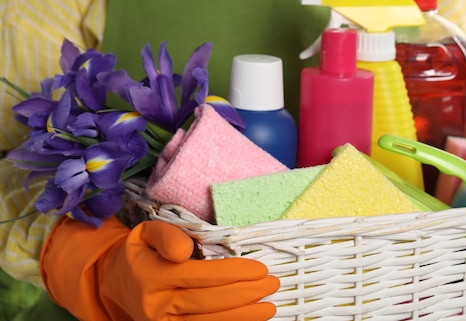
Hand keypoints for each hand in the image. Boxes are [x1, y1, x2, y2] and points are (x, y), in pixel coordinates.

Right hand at [42, 216, 278, 320]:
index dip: (234, 273)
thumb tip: (185, 249)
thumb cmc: (140, 253)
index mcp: (153, 276)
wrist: (113, 284)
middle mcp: (157, 305)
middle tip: (272, 285)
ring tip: (269, 308)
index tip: (260, 269)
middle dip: (246, 295)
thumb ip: (166, 235)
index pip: (202, 276)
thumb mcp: (145, 233)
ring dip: (243, 317)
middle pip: (210, 302)